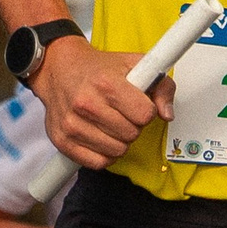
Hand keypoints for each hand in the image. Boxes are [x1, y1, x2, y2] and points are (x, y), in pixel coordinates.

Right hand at [35, 36, 171, 169]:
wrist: (59, 69)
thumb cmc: (97, 69)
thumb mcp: (134, 64)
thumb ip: (161, 86)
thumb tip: (167, 114)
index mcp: (107, 83)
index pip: (145, 115)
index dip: (146, 111)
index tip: (137, 104)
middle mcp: (87, 104)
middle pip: (131, 134)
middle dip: (132, 125)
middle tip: (122, 113)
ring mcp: (72, 124)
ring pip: (117, 151)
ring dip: (119, 140)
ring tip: (110, 123)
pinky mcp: (62, 140)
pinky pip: (98, 163)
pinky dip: (104, 154)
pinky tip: (101, 137)